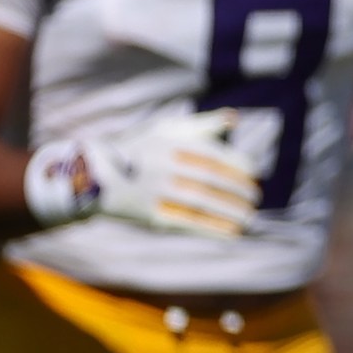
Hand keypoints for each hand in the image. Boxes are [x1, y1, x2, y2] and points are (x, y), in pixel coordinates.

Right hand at [27, 110, 259, 238]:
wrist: (96, 175)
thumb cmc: (141, 149)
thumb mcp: (168, 129)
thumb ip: (203, 125)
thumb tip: (236, 119)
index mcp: (173, 142)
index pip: (215, 155)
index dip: (239, 166)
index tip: (254, 174)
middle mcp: (166, 165)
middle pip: (211, 180)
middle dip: (238, 190)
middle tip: (256, 197)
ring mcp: (158, 191)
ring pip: (202, 202)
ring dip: (230, 211)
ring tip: (250, 217)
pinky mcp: (152, 215)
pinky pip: (188, 223)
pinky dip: (213, 228)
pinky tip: (233, 233)